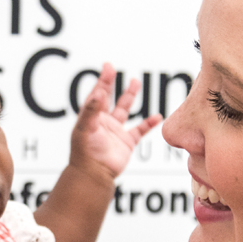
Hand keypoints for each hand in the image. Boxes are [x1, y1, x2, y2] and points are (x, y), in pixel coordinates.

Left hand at [71, 62, 162, 179]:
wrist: (94, 174)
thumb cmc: (85, 152)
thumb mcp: (85, 127)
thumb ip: (92, 109)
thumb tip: (99, 92)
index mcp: (92, 117)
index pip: (98, 94)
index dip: (103, 80)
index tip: (108, 67)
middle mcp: (103, 122)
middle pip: (110, 99)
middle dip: (112, 84)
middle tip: (116, 71)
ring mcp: (115, 132)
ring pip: (124, 110)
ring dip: (130, 97)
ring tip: (135, 82)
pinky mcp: (126, 142)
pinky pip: (140, 130)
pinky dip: (149, 123)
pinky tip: (157, 116)